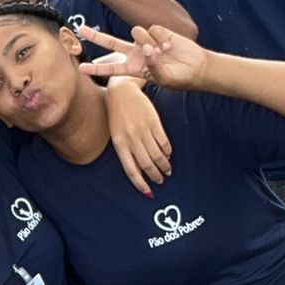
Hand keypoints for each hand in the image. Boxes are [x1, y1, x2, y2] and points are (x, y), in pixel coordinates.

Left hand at [79, 23, 208, 89]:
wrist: (196, 67)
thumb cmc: (178, 77)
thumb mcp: (163, 78)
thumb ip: (152, 65)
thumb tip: (147, 49)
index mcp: (133, 68)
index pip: (111, 68)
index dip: (96, 68)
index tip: (80, 68)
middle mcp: (136, 53)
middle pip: (111, 42)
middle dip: (96, 36)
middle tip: (81, 29)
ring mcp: (146, 41)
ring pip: (136, 32)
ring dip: (148, 40)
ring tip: (163, 51)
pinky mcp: (157, 31)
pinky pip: (153, 29)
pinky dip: (162, 37)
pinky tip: (170, 45)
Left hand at [104, 77, 172, 194]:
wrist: (122, 91)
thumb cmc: (117, 115)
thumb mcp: (117, 135)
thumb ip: (127, 152)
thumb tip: (139, 171)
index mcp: (120, 144)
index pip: (131, 170)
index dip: (140, 183)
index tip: (148, 192)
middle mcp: (132, 139)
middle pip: (147, 164)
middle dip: (155, 175)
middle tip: (161, 180)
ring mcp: (143, 131)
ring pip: (157, 155)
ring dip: (164, 165)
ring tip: (167, 170)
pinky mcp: (154, 122)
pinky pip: (163, 142)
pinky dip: (167, 151)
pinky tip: (168, 154)